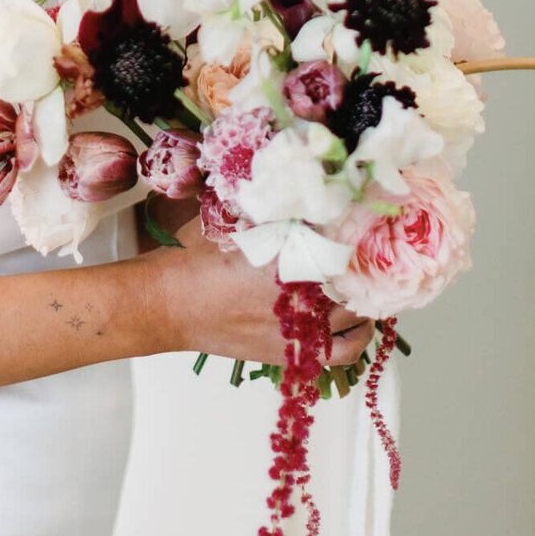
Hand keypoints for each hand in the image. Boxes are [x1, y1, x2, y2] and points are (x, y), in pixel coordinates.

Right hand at [138, 209, 375, 367]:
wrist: (170, 304)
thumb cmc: (195, 258)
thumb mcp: (229, 217)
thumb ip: (267, 206)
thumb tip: (295, 184)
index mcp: (291, 254)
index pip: (346, 239)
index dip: (360, 225)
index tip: (364, 215)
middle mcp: (305, 294)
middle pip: (358, 276)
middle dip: (363, 260)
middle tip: (365, 245)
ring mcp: (304, 327)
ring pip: (359, 313)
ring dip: (364, 296)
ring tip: (361, 281)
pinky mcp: (296, 351)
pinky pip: (345, 351)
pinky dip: (358, 337)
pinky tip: (355, 321)